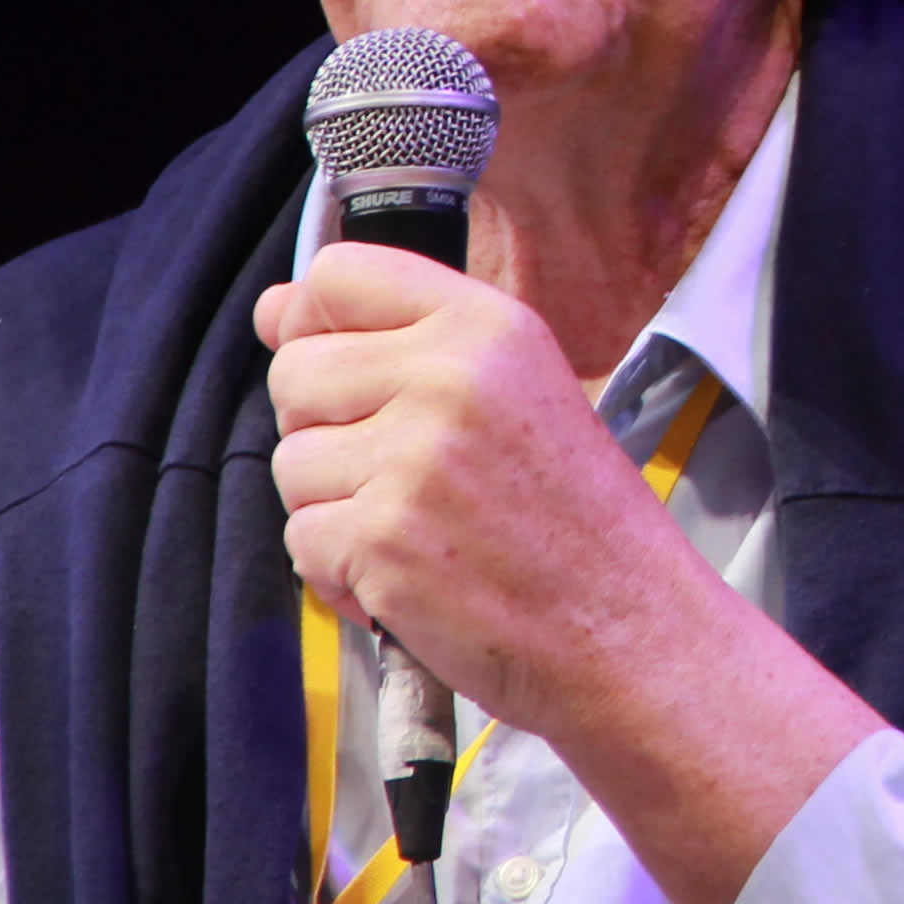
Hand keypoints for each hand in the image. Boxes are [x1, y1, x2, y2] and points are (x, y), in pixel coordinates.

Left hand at [259, 240, 716, 739]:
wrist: (630, 627)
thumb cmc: (577, 522)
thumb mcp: (521, 391)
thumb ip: (403, 343)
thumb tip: (273, 312)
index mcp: (488, 327)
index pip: (341, 277)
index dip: (318, 325)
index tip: (342, 370)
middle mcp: (449, 378)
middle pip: (296, 373)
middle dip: (325, 432)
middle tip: (402, 474)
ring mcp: (412, 459)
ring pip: (291, 464)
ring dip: (334, 509)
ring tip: (417, 531)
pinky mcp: (382, 539)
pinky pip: (302, 540)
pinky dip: (342, 572)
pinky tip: (409, 576)